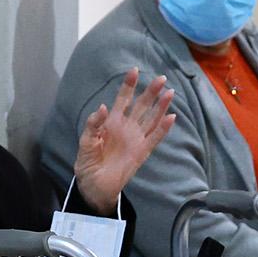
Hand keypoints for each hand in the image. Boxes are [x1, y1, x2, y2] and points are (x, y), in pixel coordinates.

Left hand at [73, 68, 177, 213]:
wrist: (94, 185)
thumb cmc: (87, 162)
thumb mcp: (85, 142)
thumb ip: (93, 124)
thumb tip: (103, 107)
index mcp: (112, 122)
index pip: (123, 99)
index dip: (129, 85)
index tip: (134, 70)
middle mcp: (126, 127)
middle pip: (142, 105)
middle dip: (151, 91)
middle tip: (162, 78)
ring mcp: (136, 139)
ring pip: (151, 118)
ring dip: (161, 106)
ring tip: (170, 92)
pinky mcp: (142, 152)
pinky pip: (155, 138)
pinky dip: (164, 128)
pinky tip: (172, 117)